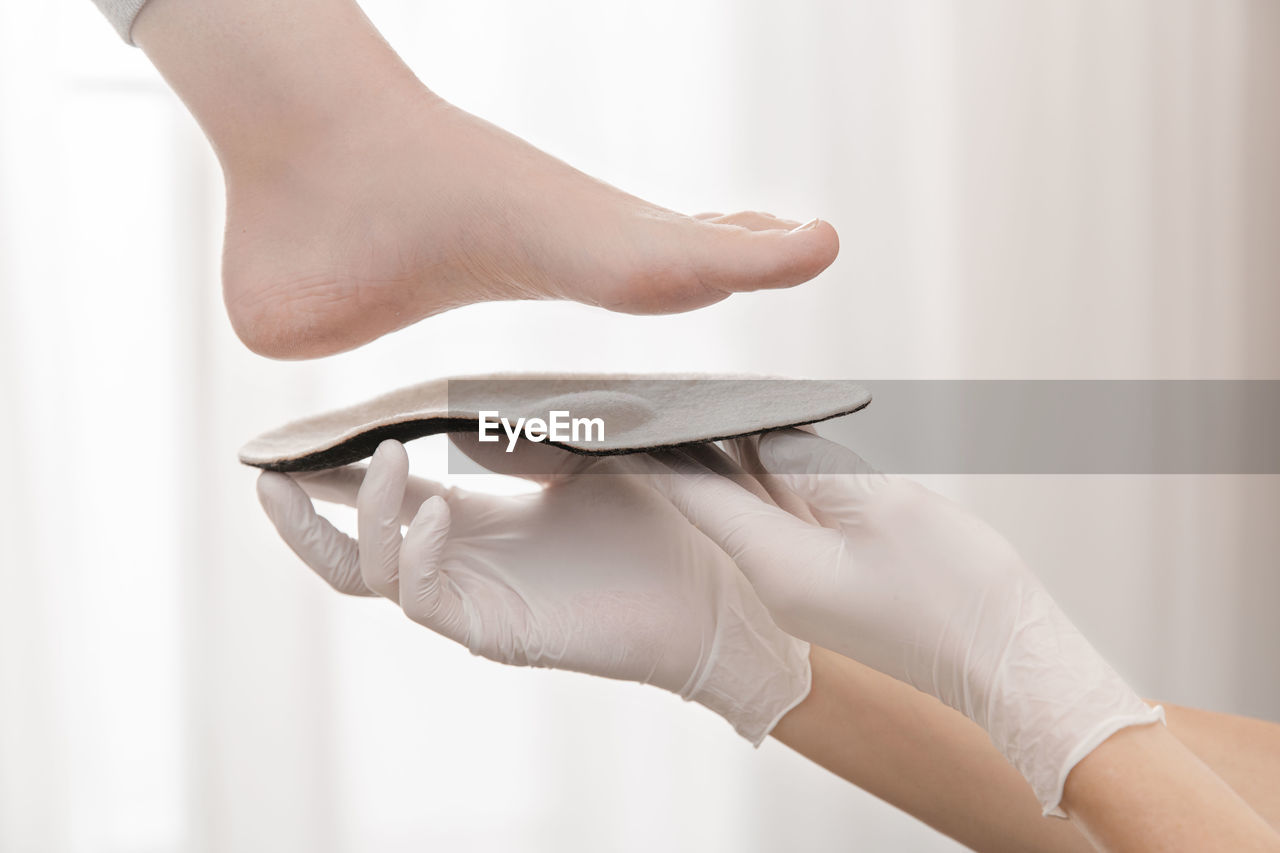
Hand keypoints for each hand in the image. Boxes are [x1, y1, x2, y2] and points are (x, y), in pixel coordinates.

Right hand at [255, 439, 810, 744]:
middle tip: (273, 460)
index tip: (302, 427)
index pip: (380, 490)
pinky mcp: (490, 629)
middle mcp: (454, 558)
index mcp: (470, 515)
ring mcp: (467, 597)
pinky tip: (435, 513)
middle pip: (348, 539)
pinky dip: (414, 554)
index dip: (334, 462)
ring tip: (382, 458)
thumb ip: (520, 433)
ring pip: (367, 570)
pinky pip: (421, 597)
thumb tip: (466, 401)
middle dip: (304, 502)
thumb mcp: (579, 456)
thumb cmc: (657, 516)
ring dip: (362, 512)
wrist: (715, 583)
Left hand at [650, 429, 1162, 813]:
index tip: (632, 406)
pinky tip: (775, 441)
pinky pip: (788, 518)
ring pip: (753, 505)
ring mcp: (801, 584)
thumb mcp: (886, 508)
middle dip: (696, 443)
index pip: (693, 494)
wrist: (1010, 665)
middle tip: (675, 388)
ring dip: (738, 457)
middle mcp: (774, 579)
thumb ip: (815, 464)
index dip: (661, 444)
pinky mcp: (830, 582)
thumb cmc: (958, 595)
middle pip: (716, 498)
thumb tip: (766, 433)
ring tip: (716, 401)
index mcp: (774, 566)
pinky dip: (778, 478)